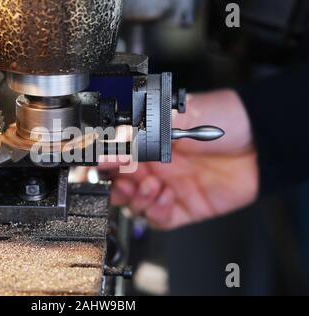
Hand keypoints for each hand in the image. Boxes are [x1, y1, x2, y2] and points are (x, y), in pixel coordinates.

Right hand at [99, 89, 258, 229]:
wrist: (263, 141)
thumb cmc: (224, 120)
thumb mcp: (179, 117)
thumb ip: (143, 133)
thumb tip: (113, 146)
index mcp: (147, 142)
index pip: (114, 156)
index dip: (103, 162)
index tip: (99, 164)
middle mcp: (154, 166)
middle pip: (118, 185)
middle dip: (115, 186)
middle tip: (124, 181)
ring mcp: (167, 187)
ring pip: (134, 205)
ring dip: (135, 199)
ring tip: (151, 187)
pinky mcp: (183, 207)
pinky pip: (159, 220)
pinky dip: (156, 212)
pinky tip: (167, 197)